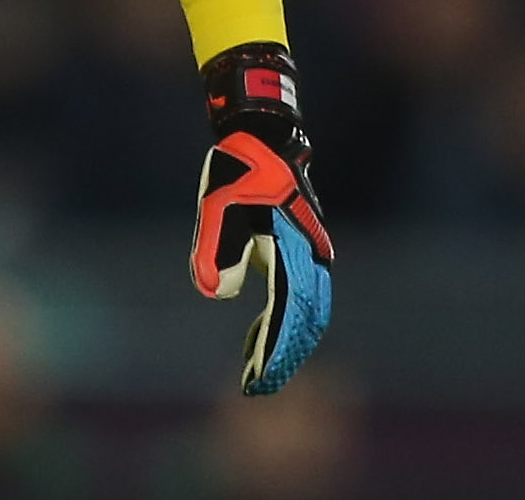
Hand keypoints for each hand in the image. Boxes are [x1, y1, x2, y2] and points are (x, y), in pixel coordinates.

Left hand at [190, 43, 333, 394]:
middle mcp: (309, 256)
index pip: (287, 312)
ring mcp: (310, 256)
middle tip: (256, 387)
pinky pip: (298, 301)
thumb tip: (217, 294)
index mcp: (291, 247)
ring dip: (285, 345)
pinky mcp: (300, 255)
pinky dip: (280, 325)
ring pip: (307, 315)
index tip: (257, 377)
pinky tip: (254, 341)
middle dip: (284, 357)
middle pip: (306, 322)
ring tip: (255, 373)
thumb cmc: (237, 170)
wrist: (264, 138)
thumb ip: (214, 248)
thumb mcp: (216, 205)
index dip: (274, 348)